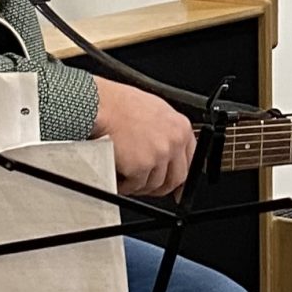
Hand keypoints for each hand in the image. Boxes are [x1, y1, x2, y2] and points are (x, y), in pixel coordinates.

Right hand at [90, 79, 195, 196]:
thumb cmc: (120, 104)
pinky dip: (125, 185)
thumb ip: (167, 133)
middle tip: (146, 185)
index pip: (191, 160)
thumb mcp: (155, 111)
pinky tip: (118, 175)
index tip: (178, 187)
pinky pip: (135, 186)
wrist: (100, 104)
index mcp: (180, 127)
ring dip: (140, 185)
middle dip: (161, 187)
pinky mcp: (141, 166)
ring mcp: (159, 155)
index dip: (181, 176)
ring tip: (127, 175)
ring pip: (155, 184)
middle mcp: (173, 141)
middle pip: (176, 178)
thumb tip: (170, 152)